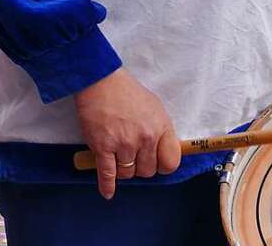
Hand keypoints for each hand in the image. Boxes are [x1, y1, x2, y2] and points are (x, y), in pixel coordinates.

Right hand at [74, 68, 180, 198]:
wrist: (101, 81)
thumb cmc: (127, 92)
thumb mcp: (154, 107)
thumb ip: (160, 130)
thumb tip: (163, 153)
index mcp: (160, 126)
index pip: (170, 162)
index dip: (162, 165)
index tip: (155, 162)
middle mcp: (145, 137)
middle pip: (147, 171)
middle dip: (140, 166)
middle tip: (132, 154)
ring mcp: (124, 143)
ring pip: (127, 173)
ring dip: (122, 169)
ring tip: (117, 155)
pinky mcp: (103, 147)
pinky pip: (108, 175)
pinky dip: (107, 185)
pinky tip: (108, 191)